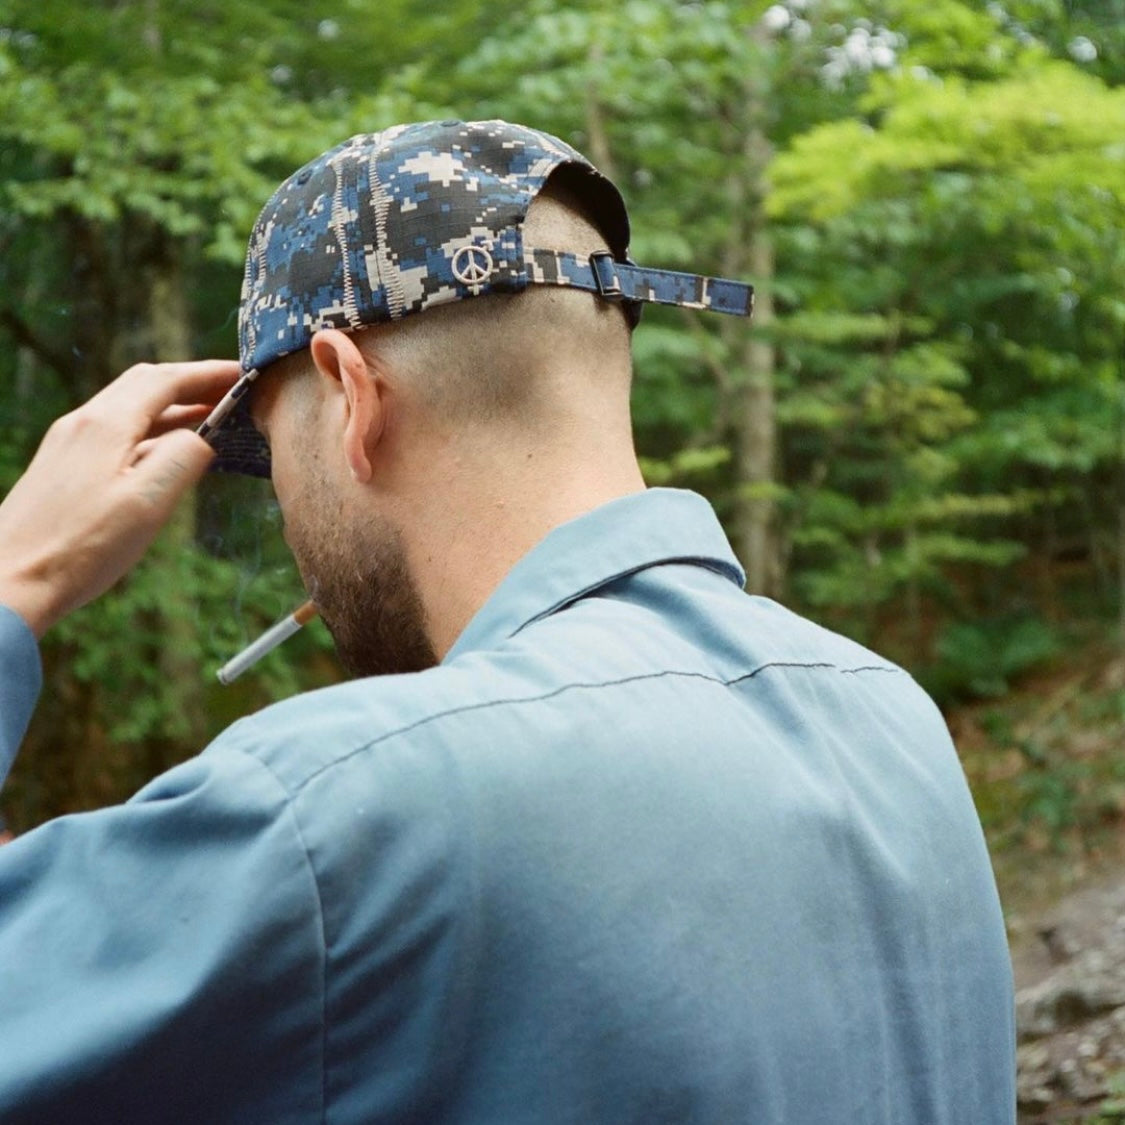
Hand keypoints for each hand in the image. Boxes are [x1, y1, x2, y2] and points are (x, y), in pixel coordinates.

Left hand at [0, 360, 240, 637]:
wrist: (10, 581)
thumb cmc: (80, 548)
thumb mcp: (146, 503)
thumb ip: (182, 458)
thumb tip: (203, 436)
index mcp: (106, 425)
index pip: (165, 380)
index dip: (208, 373)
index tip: (243, 375)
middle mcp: (84, 424)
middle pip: (144, 385)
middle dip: (190, 382)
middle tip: (231, 391)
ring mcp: (69, 444)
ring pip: (129, 408)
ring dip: (172, 407)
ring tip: (211, 417)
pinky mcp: (64, 467)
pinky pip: (116, 432)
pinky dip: (151, 430)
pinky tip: (167, 452)